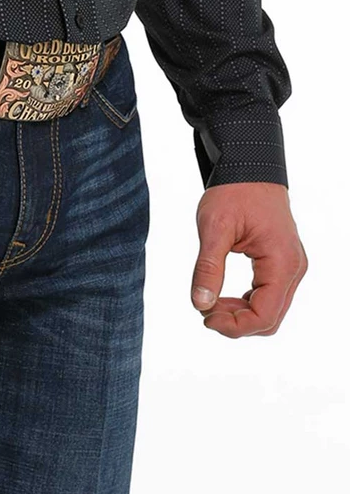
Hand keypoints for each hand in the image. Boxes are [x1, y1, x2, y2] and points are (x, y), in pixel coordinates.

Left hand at [190, 182, 306, 336]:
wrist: (249, 167)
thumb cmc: (234, 192)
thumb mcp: (214, 228)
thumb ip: (208, 268)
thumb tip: (199, 304)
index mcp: (282, 262)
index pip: (264, 315)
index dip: (234, 326)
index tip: (204, 317)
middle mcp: (294, 269)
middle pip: (270, 319)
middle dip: (236, 322)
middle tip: (204, 310)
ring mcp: (291, 267)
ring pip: (271, 310)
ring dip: (240, 314)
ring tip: (210, 301)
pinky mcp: (283, 264)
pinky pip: (269, 296)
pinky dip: (247, 302)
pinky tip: (223, 294)